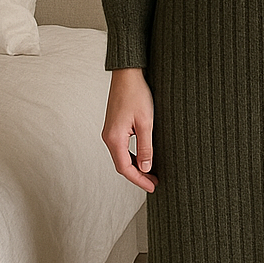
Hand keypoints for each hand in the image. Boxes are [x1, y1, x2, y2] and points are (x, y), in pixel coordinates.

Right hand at [101, 67, 156, 192]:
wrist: (127, 75)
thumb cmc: (136, 94)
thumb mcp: (146, 122)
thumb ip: (146, 146)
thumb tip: (146, 167)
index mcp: (114, 138)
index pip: (125, 168)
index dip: (139, 180)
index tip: (152, 187)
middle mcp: (108, 137)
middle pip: (122, 165)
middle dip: (138, 175)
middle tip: (155, 182)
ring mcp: (109, 132)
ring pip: (121, 157)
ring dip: (135, 166)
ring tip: (151, 173)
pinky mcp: (114, 127)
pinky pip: (121, 147)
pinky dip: (132, 156)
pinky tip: (143, 158)